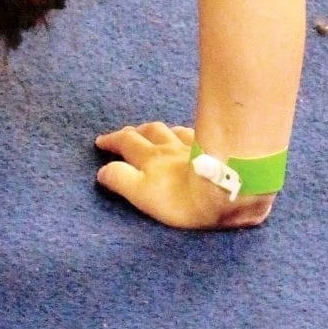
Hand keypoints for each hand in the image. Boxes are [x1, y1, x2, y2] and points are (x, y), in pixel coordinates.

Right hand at [95, 123, 274, 229]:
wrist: (226, 189)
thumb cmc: (183, 198)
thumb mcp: (143, 194)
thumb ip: (121, 181)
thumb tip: (102, 171)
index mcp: (150, 158)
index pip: (126, 143)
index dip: (112, 141)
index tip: (101, 141)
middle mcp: (169, 147)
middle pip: (148, 132)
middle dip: (133, 132)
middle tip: (125, 134)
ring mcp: (193, 145)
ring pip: (171, 131)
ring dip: (158, 130)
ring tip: (154, 132)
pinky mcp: (215, 149)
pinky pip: (195, 135)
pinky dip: (185, 134)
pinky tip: (189, 135)